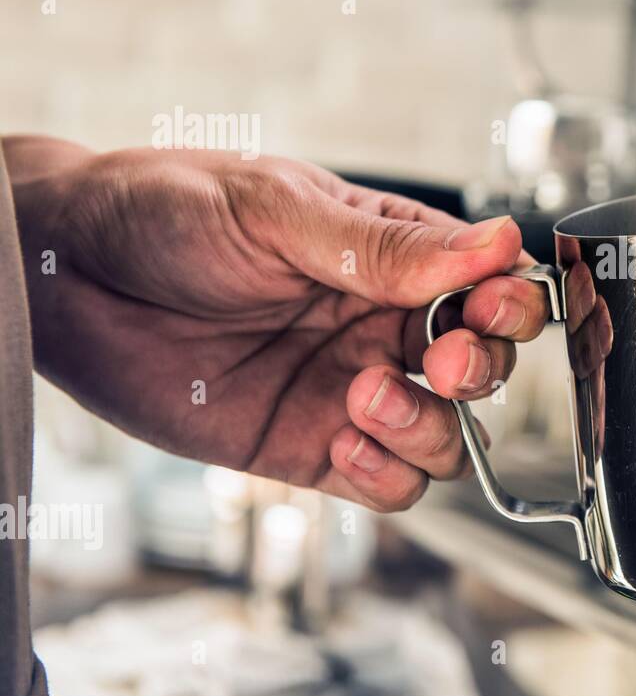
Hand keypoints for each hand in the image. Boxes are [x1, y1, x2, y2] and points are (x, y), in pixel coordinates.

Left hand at [10, 140, 550, 510]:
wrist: (65, 275)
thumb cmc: (164, 213)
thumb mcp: (279, 211)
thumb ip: (388, 246)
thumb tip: (497, 242)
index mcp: (391, 255)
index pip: (490, 285)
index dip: (509, 302)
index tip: (489, 305)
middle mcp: (382, 324)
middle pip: (483, 366)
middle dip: (479, 369)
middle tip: (438, 361)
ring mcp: (350, 390)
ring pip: (447, 436)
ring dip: (429, 427)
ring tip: (363, 397)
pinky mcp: (306, 447)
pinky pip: (386, 484)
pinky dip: (385, 476)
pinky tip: (344, 443)